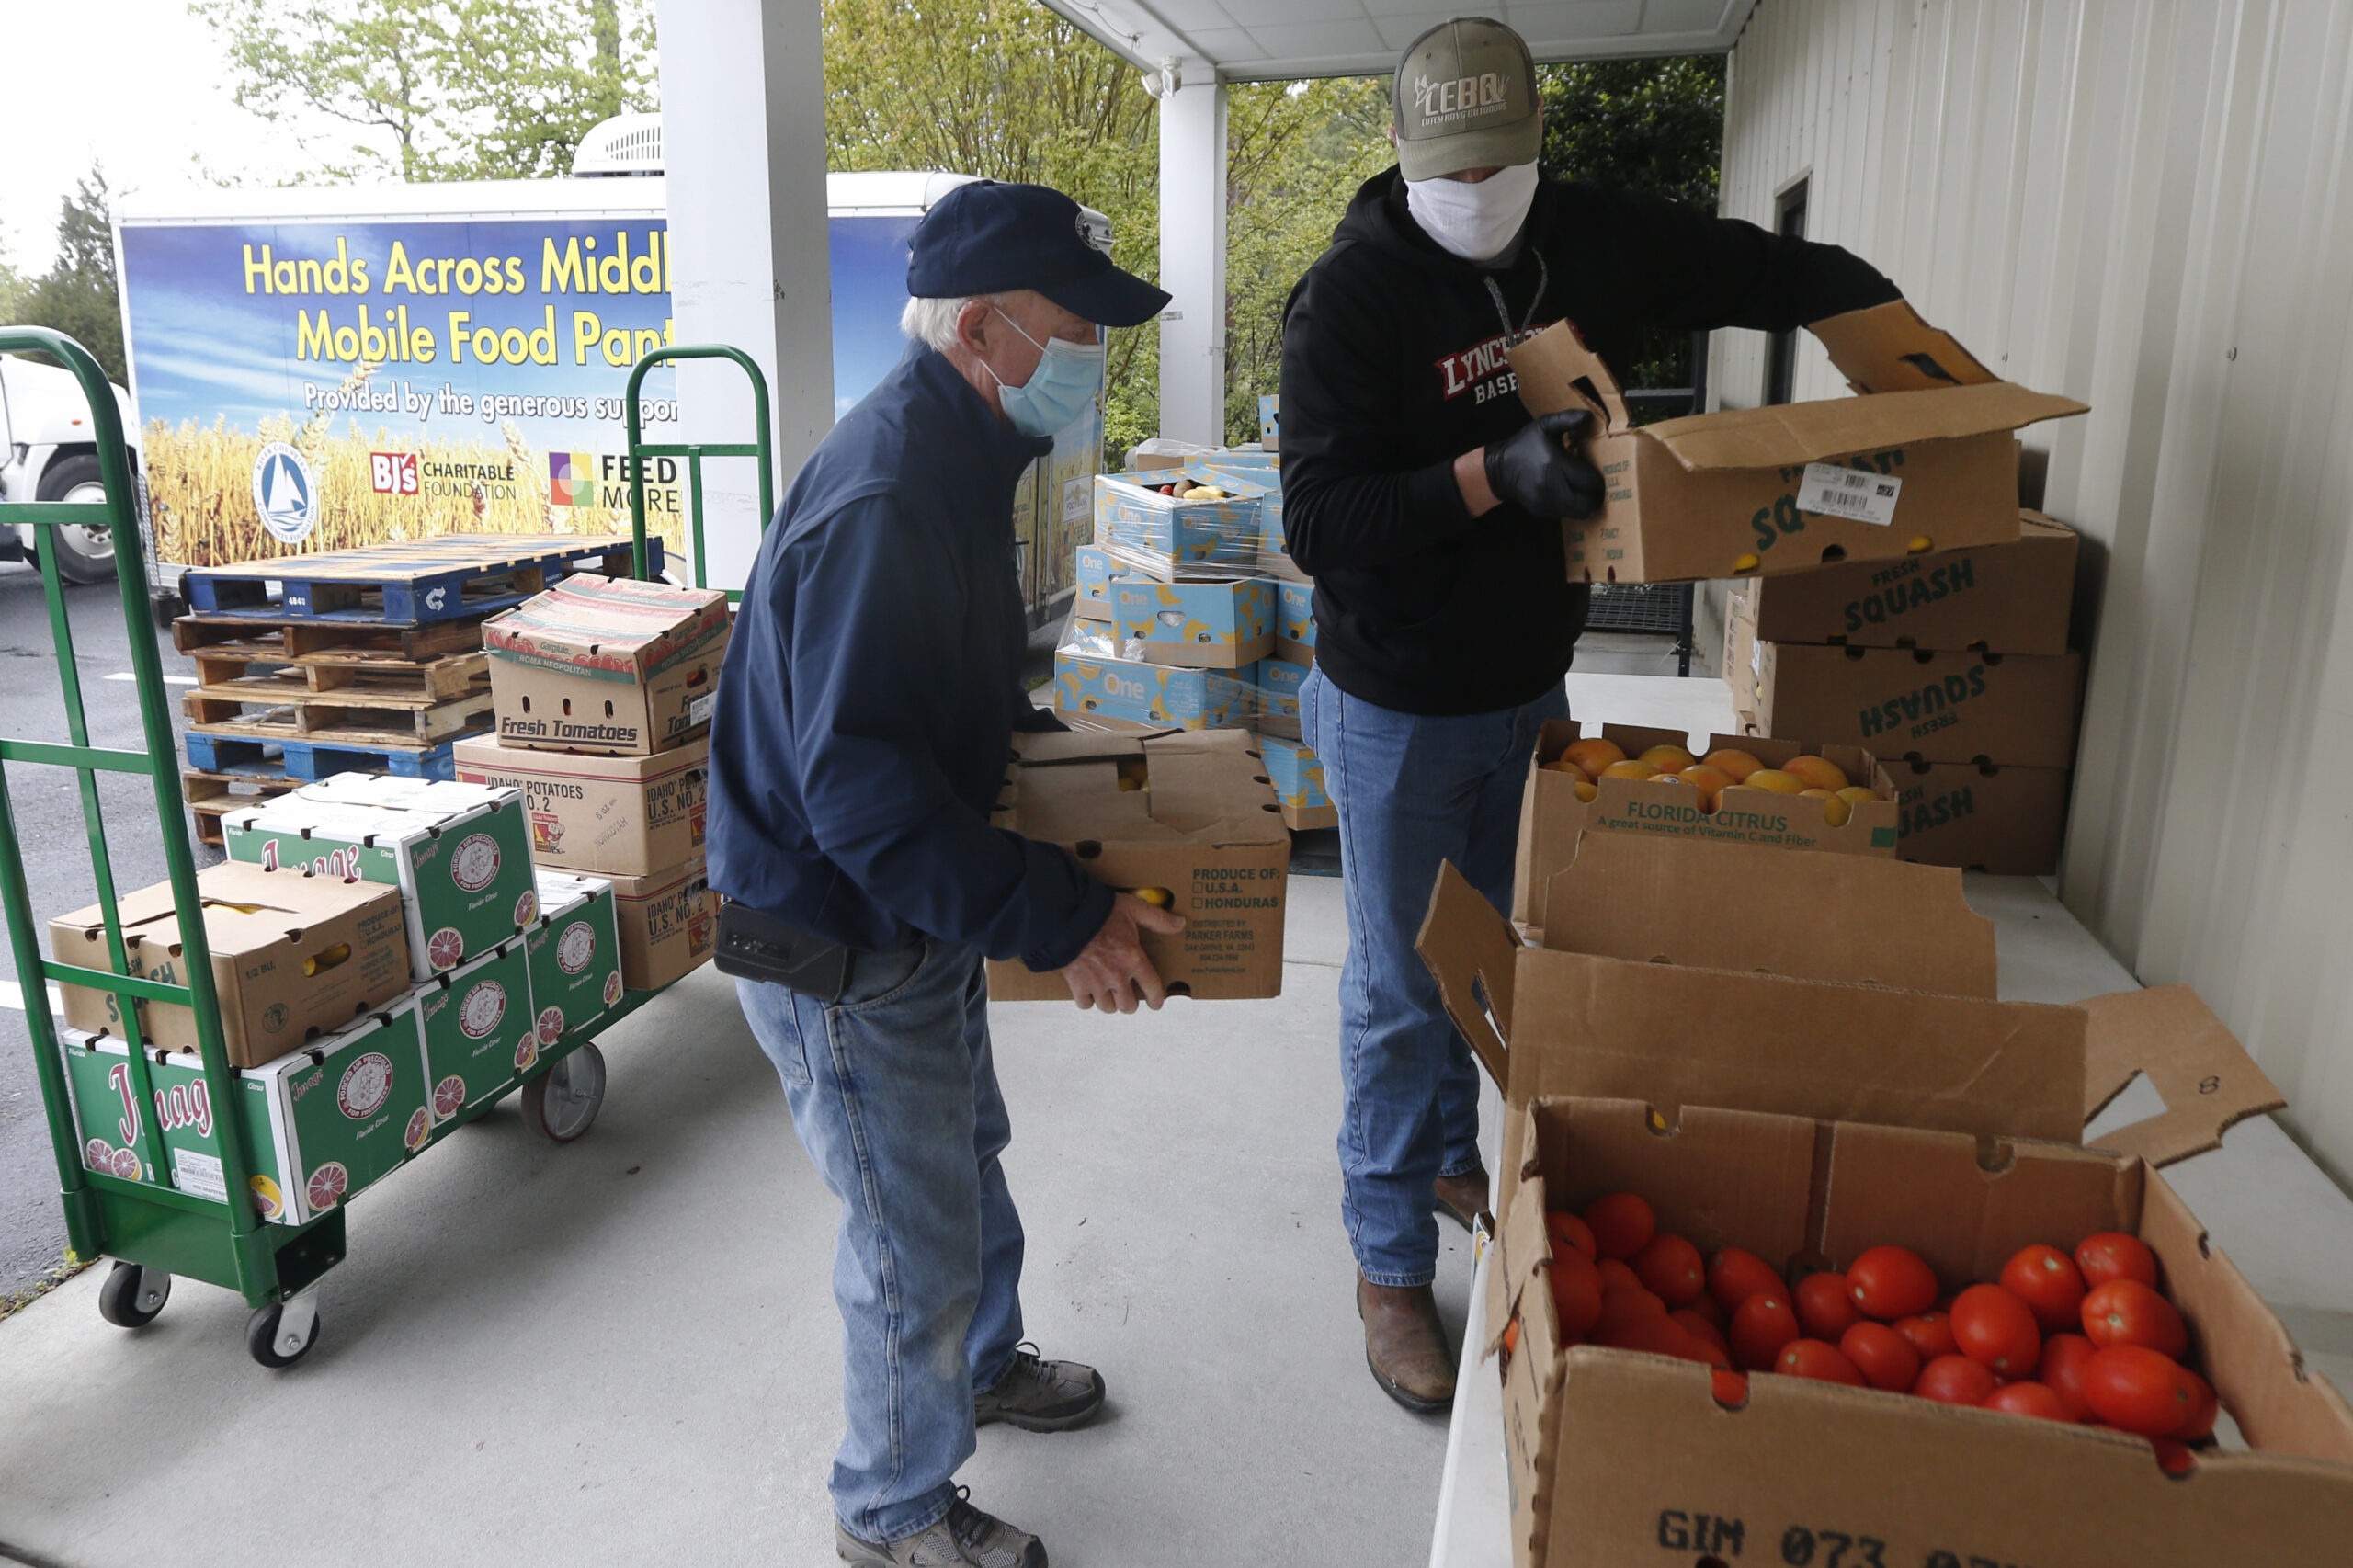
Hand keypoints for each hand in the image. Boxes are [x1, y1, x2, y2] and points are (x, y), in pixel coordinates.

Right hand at [1059, 891, 1185, 1012]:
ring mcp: (1096, 982)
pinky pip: (1085, 1004)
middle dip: (1130, 1003)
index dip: (1156, 999)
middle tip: (1128, 997)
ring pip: (1108, 1008)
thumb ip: (1158, 918)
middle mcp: (1117, 976)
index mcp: (1133, 959)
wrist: (1066, 915)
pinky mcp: (1077, 984)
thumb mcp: (1134, 908)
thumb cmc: (1100, 911)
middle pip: (1128, 1006)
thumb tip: (1181, 924)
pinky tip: (1090, 992)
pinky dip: (1088, 1001)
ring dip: (1110, 1003)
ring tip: (1110, 995)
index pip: (1152, 988)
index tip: (1156, 1003)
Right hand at [1483, 408, 1603, 519]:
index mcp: (1555, 464)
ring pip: (1579, 512)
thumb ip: (1567, 419)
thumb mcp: (1544, 426)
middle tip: (1595, 485)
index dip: (1599, 480)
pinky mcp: (1542, 511)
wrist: (1499, 469)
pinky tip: (1568, 493)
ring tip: (1583, 490)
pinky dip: (1572, 506)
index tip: (1599, 472)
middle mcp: (1552, 487)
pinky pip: (1566, 514)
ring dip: (1586, 503)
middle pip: (1587, 503)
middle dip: (1596, 496)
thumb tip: (1590, 417)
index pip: (1589, 481)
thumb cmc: (1524, 445)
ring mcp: (1546, 502)